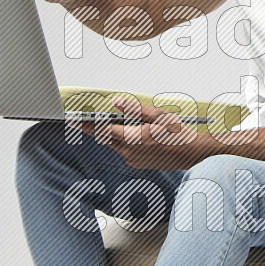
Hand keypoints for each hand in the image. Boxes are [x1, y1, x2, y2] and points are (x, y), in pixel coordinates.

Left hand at [81, 95, 218, 169]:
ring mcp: (133, 160)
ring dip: (111, 133)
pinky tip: (128, 132)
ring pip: (114, 143)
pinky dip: (122, 140)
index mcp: (133, 139)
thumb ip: (134, 108)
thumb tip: (116, 102)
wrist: (193, 154)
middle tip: (81, 118)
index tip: (71, 119)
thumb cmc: (179, 133)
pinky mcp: (137, 163)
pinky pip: (123, 149)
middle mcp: (130, 152)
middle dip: (95, 128)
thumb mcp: (158, 115)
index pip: (102, 130)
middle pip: (105, 137)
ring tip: (109, 121)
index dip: (85, 124)